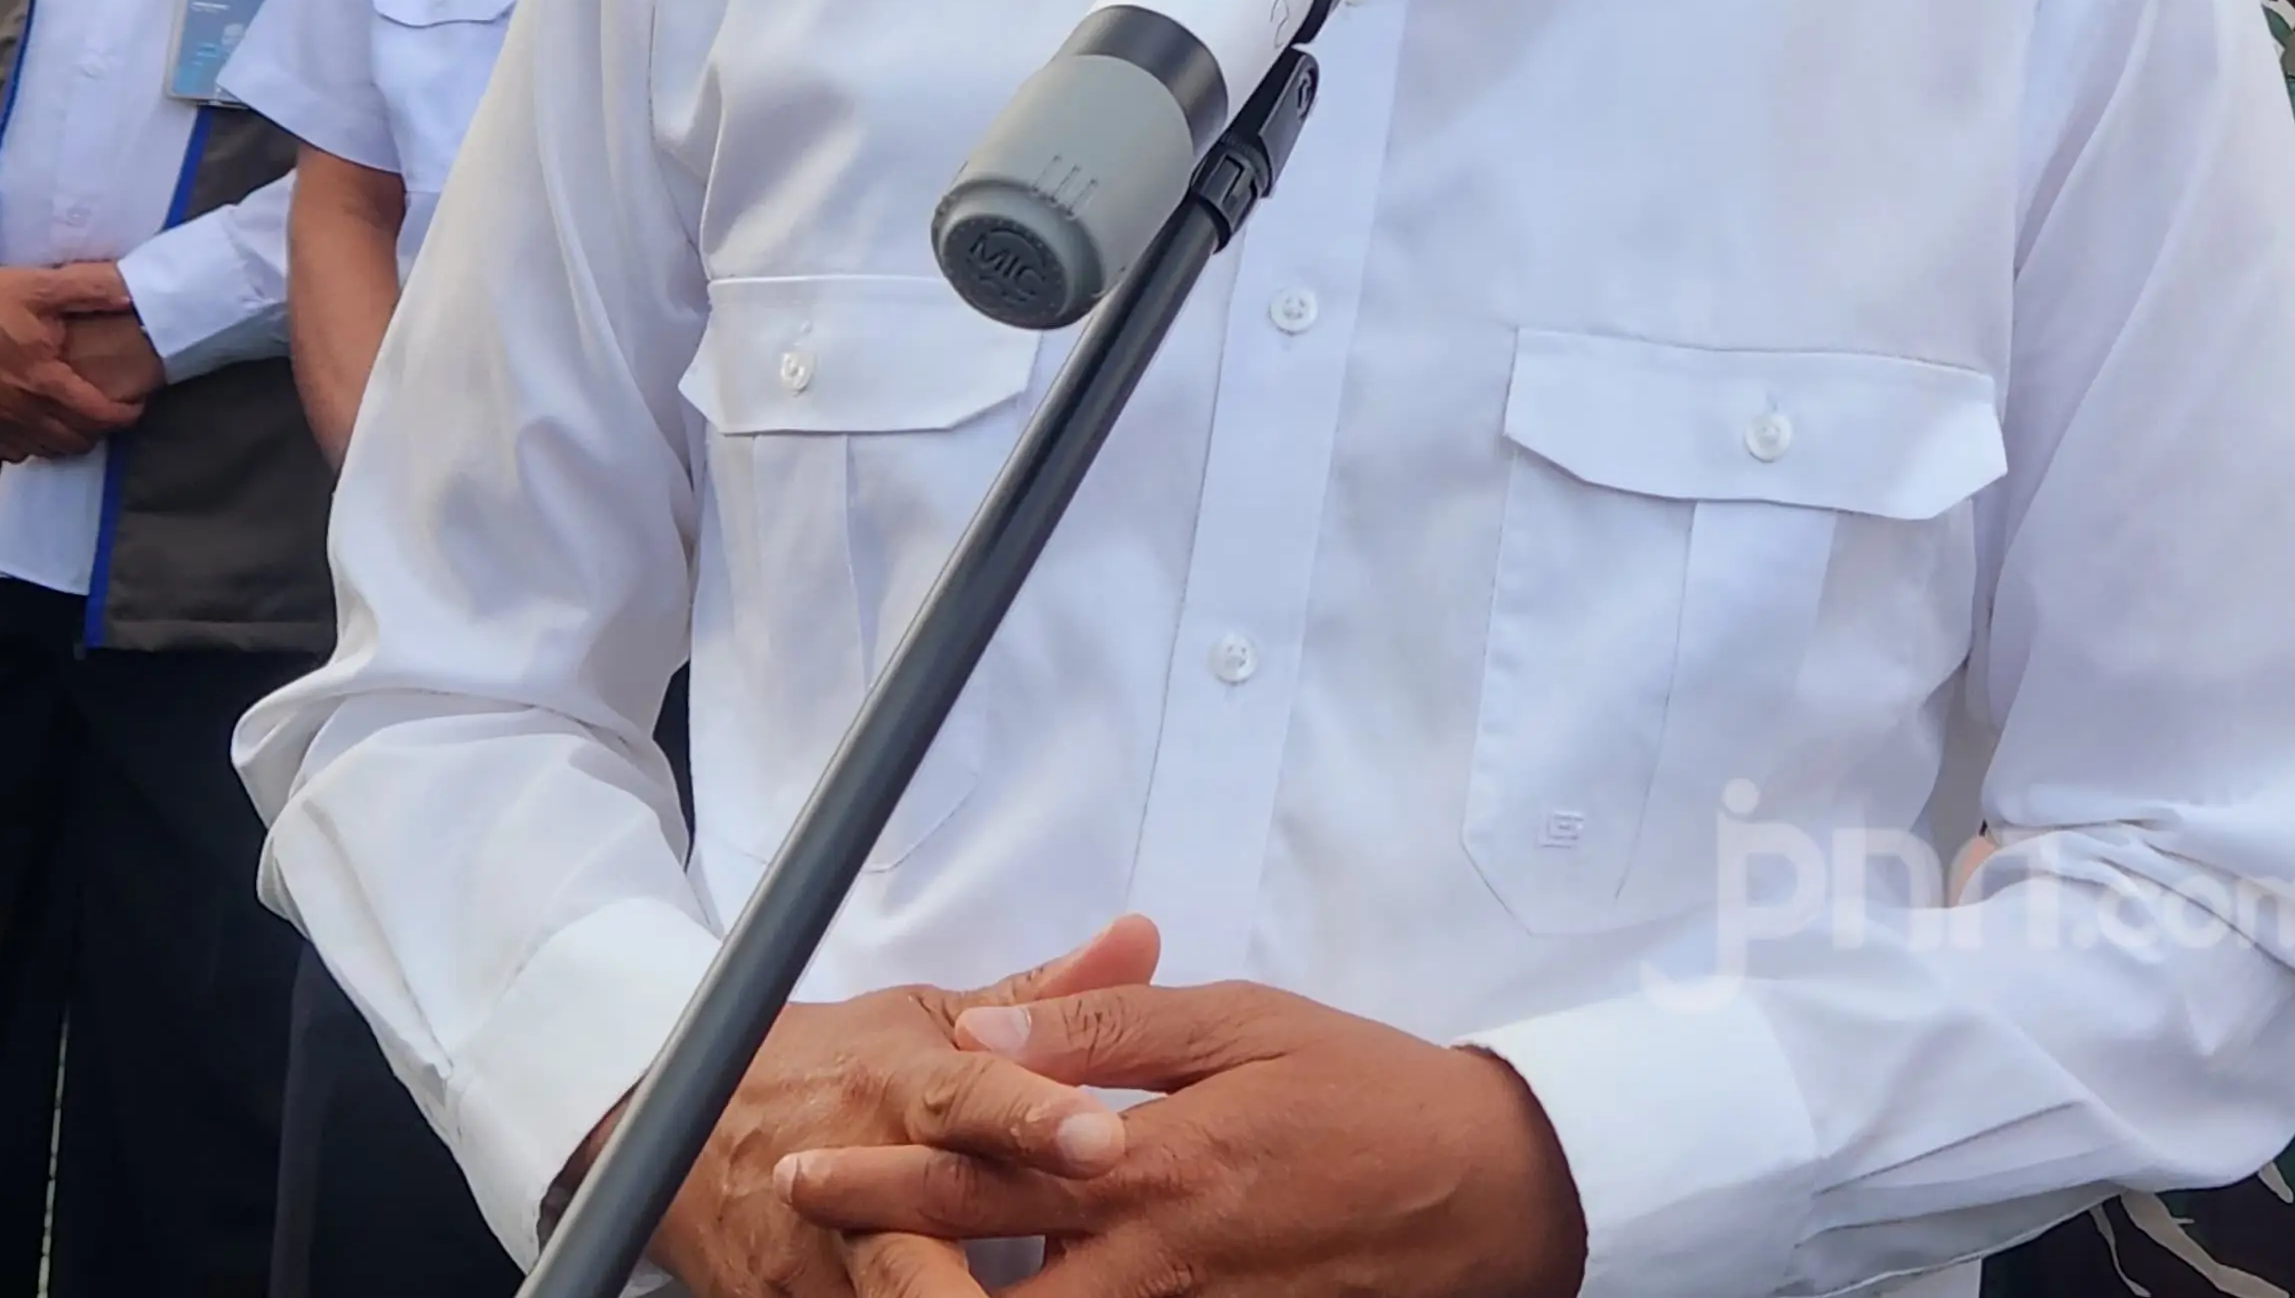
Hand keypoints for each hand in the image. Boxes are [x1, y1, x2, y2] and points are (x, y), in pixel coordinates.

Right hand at [0, 264, 147, 460]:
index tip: (136, 403)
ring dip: (66, 439)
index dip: (124, 415)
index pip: (98, 416)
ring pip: (42, 450)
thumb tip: (132, 296)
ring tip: (76, 417)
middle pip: (73, 441)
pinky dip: (30, 443)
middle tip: (108, 409)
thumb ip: (89, 291)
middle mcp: (19, 412)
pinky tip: (33, 422)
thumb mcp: (37, 287)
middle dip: (98, 429)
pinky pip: (10, 452)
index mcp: (43, 381)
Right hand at [591, 915, 1161, 1297]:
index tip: (1102, 1138)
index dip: (1033, 1118)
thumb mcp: (928, 1016)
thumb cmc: (836, 1068)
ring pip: (886, 1297)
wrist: (694, 1132)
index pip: (970, 1098)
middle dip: (984, 1256)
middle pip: (921, 1222)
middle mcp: (858, 1175)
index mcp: (901, 1088)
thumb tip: (1142, 936)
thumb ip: (1040, 996)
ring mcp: (820, 1254)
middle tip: (1074, 1253)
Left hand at [775, 981, 1590, 1297]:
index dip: (882, 1172)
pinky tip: (1015, 1289)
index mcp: (1150, 1163)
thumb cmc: (1368, 1090)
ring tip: (890, 1279)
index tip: (807, 1165)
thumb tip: (990, 1025)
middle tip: (812, 1234)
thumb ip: (1112, 1027)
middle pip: (980, 1289)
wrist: (1487, 1194)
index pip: (983, 1172)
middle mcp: (1151, 1261)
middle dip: (886, 1269)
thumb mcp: (1244, 1023)